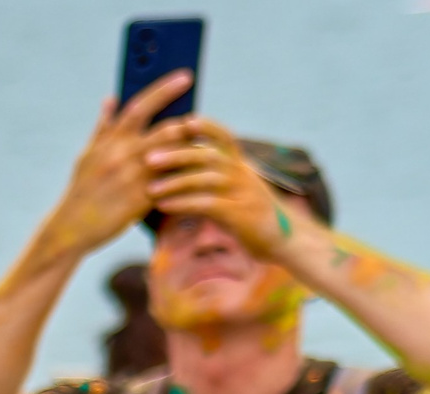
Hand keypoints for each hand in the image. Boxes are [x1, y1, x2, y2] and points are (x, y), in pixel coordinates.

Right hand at [40, 73, 190, 255]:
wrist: (71, 229)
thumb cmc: (81, 191)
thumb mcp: (87, 156)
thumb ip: (103, 127)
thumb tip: (110, 98)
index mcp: (110, 141)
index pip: (140, 106)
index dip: (164, 89)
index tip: (185, 76)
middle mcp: (123, 155)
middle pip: (167, 128)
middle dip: (188, 124)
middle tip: (201, 124)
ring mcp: (134, 177)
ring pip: (176, 153)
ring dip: (192, 148)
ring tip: (203, 147)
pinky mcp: (143, 199)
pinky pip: (174, 181)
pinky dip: (188, 174)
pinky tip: (199, 173)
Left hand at [146, 116, 292, 255]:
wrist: (281, 238)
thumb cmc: (248, 212)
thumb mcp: (234, 188)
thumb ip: (214, 174)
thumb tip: (182, 161)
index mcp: (240, 164)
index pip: (225, 137)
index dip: (207, 127)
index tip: (184, 119)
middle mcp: (243, 173)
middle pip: (209, 156)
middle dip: (178, 155)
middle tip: (148, 158)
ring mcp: (243, 192)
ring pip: (207, 180)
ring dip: (176, 183)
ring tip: (150, 189)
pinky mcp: (240, 214)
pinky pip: (208, 204)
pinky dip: (184, 204)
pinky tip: (164, 206)